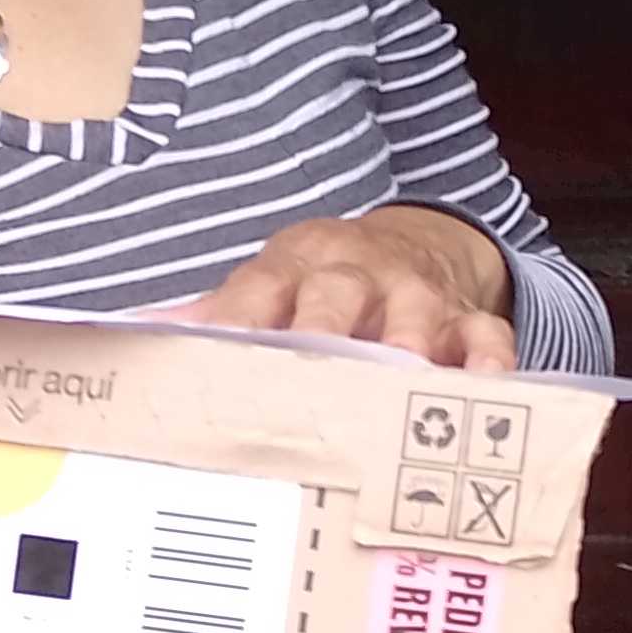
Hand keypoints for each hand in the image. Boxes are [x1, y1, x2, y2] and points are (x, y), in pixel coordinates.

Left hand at [186, 205, 516, 370]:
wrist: (411, 242)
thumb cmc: (321, 281)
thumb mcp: (269, 282)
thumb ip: (220, 312)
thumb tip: (142, 330)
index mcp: (294, 267)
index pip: (259, 289)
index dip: (239, 320)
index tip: (218, 355)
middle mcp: (355, 275)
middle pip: (337, 294)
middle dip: (325, 330)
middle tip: (314, 369)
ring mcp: (415, 295)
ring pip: (414, 316)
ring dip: (407, 348)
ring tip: (400, 385)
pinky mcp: (466, 317)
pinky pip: (485, 336)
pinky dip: (488, 363)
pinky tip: (487, 390)